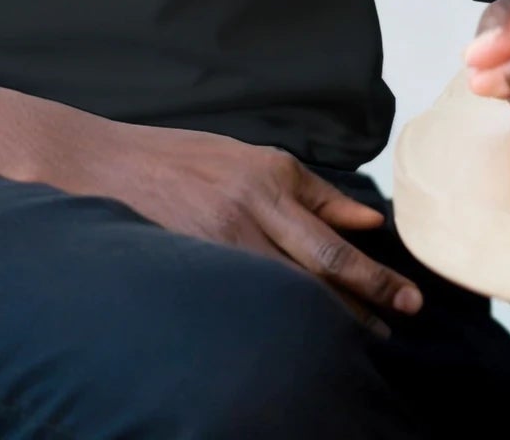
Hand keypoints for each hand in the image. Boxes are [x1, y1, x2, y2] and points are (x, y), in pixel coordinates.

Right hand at [0, 83, 422, 334]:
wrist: (101, 164)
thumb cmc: (181, 158)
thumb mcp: (249, 158)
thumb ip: (311, 191)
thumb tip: (371, 219)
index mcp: (266, 176)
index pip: (333, 241)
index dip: (373, 278)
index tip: (408, 303)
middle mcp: (246, 209)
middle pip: (316, 274)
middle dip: (360, 310)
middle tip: (392, 341)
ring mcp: (215, 242)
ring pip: (283, 296)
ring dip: (322, 327)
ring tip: (354, 352)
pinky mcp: (190, 265)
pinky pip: (242, 303)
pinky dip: (272, 324)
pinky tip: (290, 345)